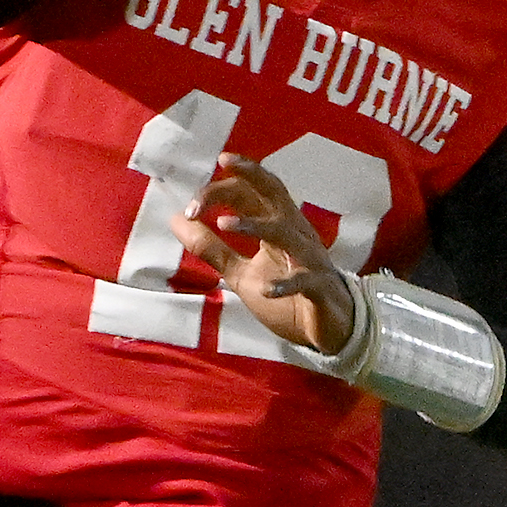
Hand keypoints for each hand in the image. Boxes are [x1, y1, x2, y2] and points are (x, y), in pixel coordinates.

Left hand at [171, 153, 357, 358]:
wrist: (330, 327)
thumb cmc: (286, 294)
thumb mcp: (241, 273)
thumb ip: (212, 249)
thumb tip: (177, 219)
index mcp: (277, 224)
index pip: (250, 191)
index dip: (219, 189)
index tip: (189, 207)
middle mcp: (295, 232)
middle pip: (273, 192)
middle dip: (244, 180)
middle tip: (208, 188)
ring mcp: (309, 259)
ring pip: (286, 232)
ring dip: (254, 226)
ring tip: (224, 224)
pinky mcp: (319, 288)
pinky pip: (304, 281)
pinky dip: (286, 284)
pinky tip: (267, 290)